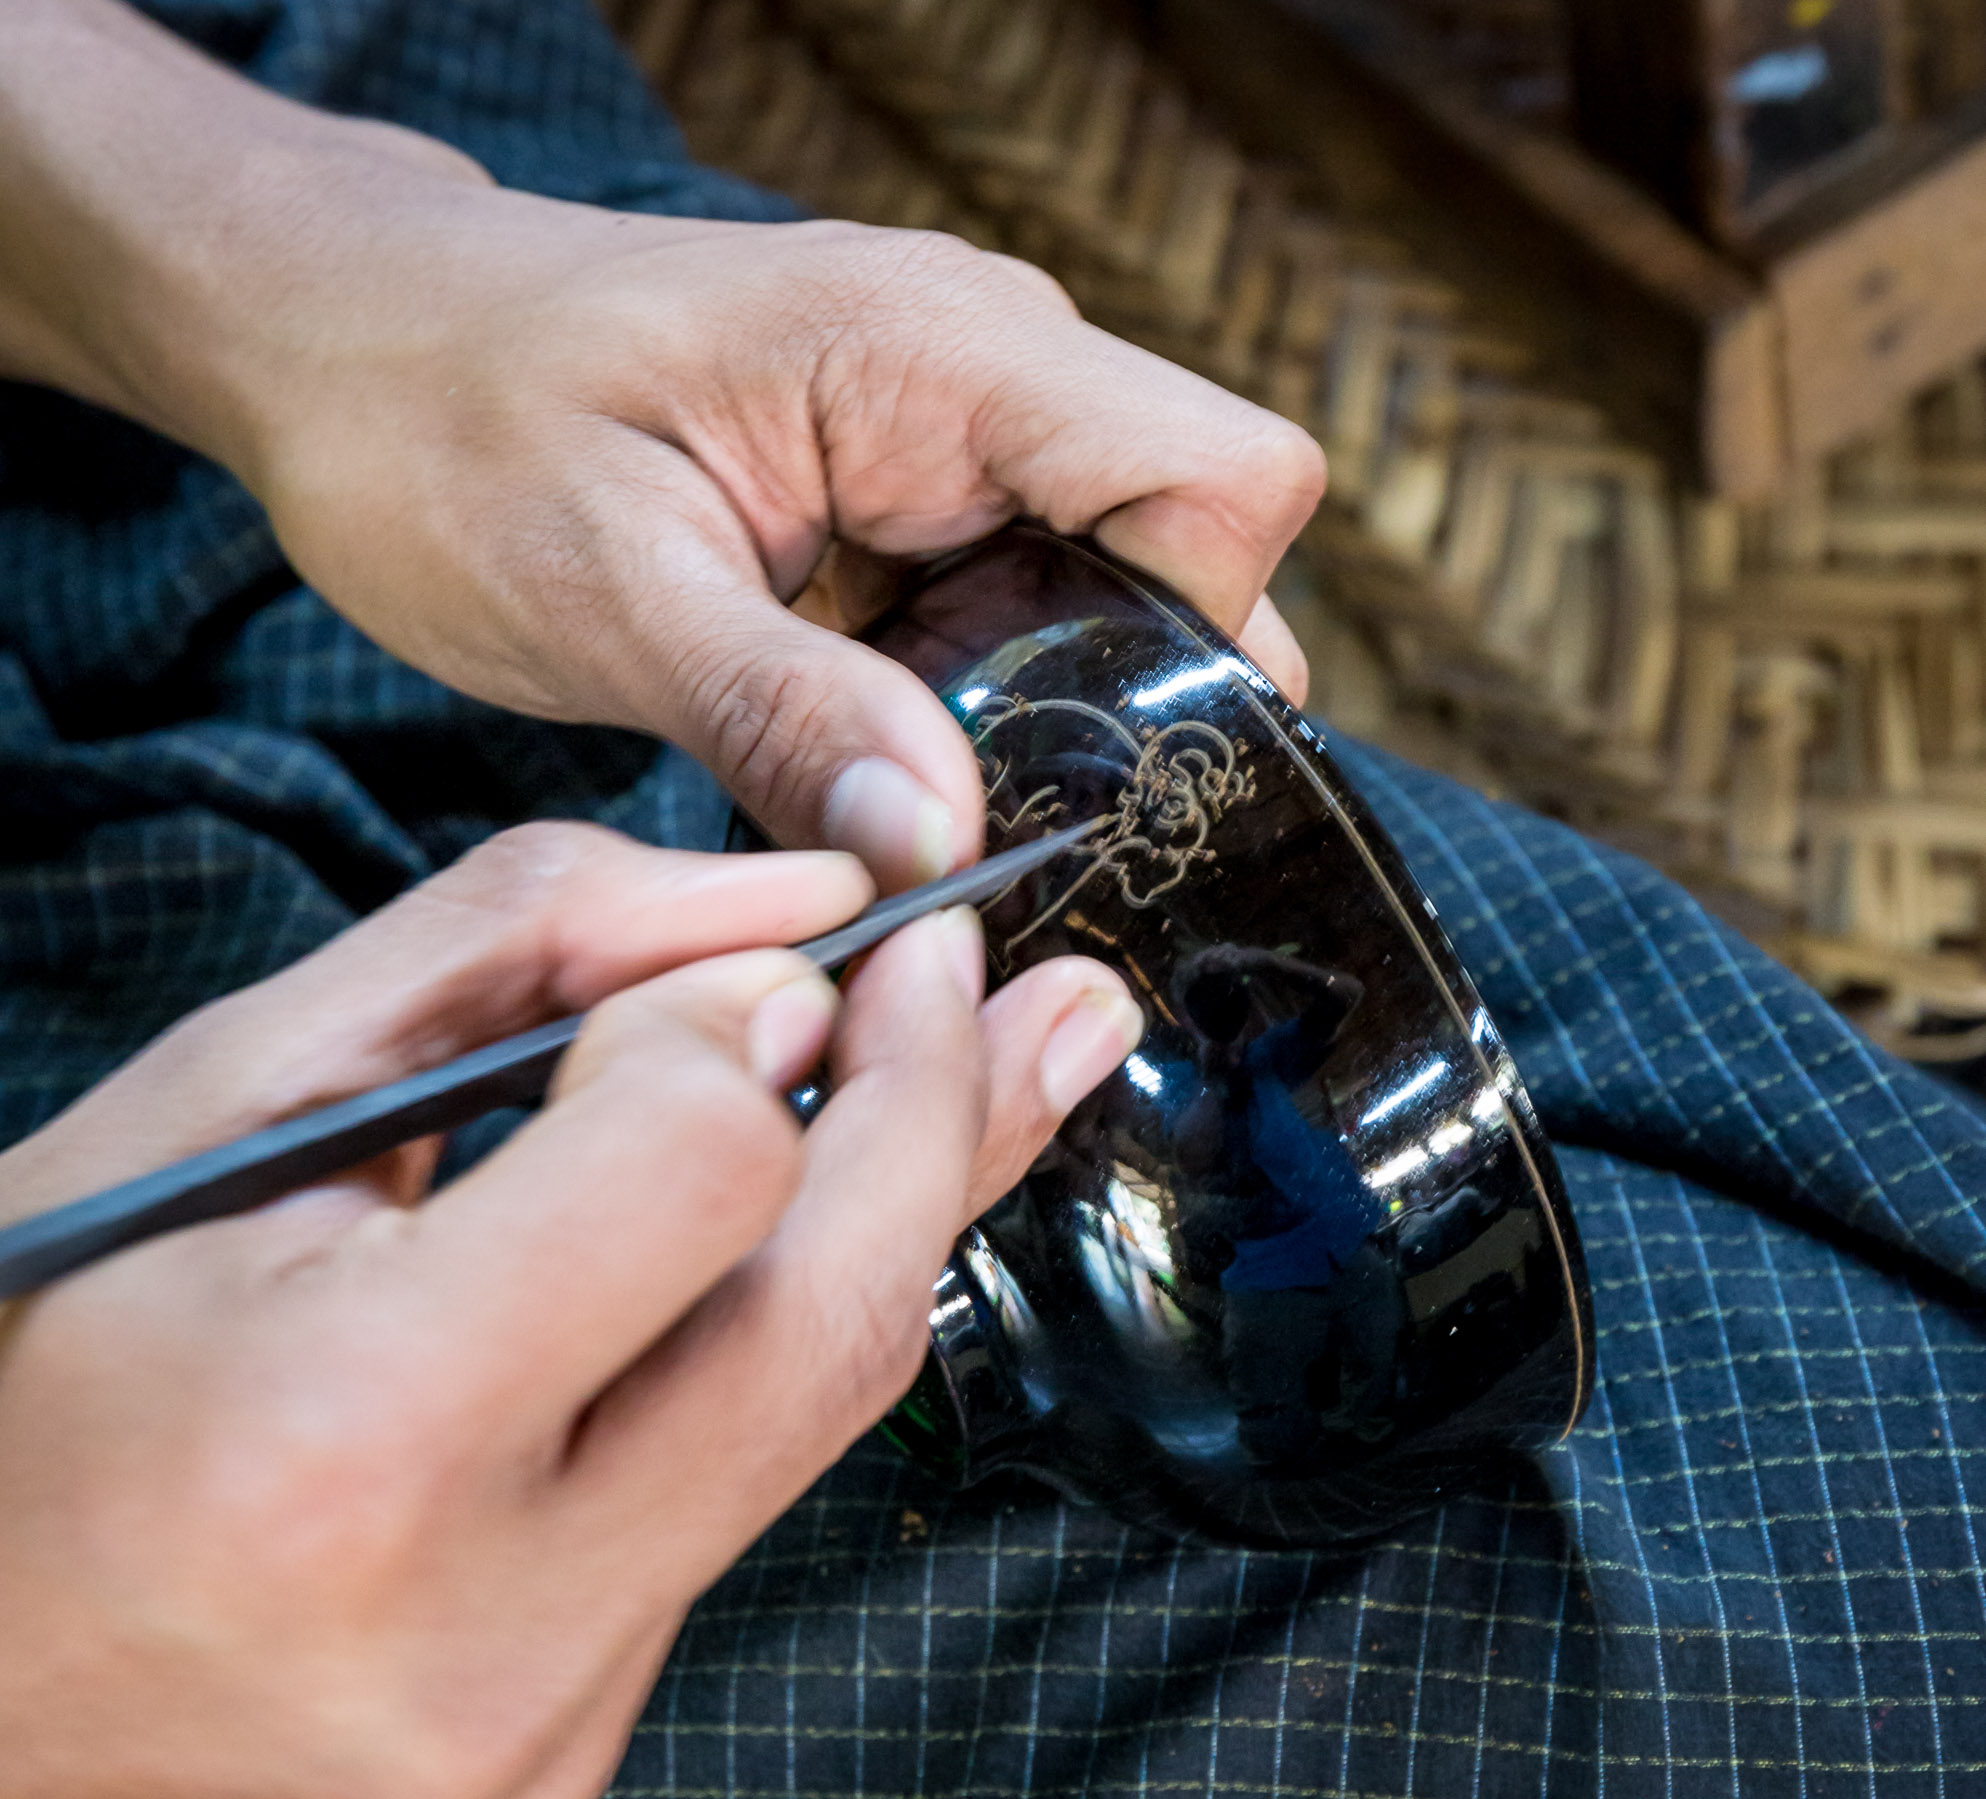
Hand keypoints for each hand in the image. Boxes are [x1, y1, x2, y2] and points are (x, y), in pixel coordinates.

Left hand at [0, 0, 1325, 886]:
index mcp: (942, 355)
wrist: (349, 349)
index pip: (1226, 484)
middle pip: (1190, 563)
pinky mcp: (911, 496)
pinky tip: (851, 739)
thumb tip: (942, 842)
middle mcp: (985, 378)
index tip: (1078, 771)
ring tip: (870, 771)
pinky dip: (962, 706)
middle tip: (955, 814)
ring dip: (1027, 721)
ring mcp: (954, 437)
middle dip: (1111, 713)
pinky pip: (1016, 617)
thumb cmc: (444, 429)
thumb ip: (786, 715)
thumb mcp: (604, 592)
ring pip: (1111, 605)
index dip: (1200, 644)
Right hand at [0, 824, 1143, 1798]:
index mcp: (346, 1432)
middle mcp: (480, 1618)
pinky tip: (831, 1226)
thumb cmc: (30, 1354)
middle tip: (1029, 985)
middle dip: (942, 1116)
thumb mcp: (242, 1092)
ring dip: (910, 1216)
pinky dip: (787, 1334)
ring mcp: (544, 1715)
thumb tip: (797, 922)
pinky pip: (738, 1492)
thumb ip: (530, 961)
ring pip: (820, 1413)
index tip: (787, 956)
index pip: (697, 1172)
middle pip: (829, 1316)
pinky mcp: (575, 1742)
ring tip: (997, 1071)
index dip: (756, 1029)